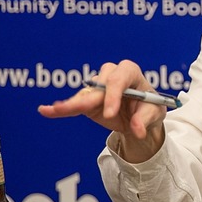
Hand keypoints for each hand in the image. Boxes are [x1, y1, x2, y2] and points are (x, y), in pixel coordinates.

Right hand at [37, 60, 166, 161]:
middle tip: (89, 118)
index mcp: (129, 72)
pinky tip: (45, 110)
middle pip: (99, 85)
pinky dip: (62, 109)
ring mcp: (97, 87)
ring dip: (71, 104)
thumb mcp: (155, 113)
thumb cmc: (150, 107)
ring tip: (54, 110)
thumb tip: (137, 129)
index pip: (119, 79)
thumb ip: (145, 119)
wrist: (141, 116)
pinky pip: (75, 104)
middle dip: (94, 101)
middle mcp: (111, 75)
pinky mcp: (88, 100)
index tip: (110, 114)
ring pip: (84, 95)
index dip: (113, 95)